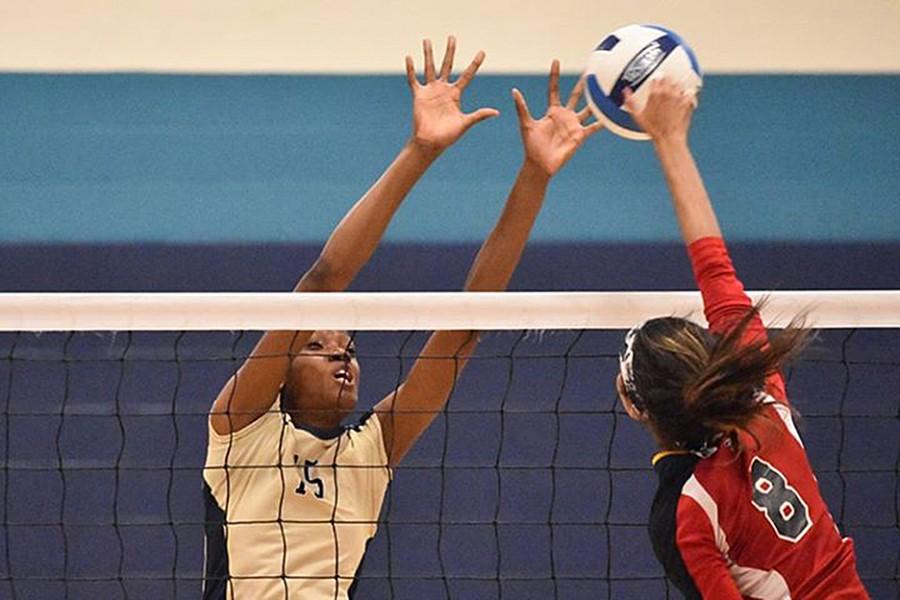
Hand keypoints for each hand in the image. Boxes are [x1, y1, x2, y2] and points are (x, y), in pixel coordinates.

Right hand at [406, 36, 498, 153]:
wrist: (431, 142)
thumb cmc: (448, 136)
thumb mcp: (465, 123)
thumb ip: (479, 115)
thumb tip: (497, 112)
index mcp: (456, 94)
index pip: (467, 75)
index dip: (475, 64)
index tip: (482, 52)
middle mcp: (443, 89)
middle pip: (448, 65)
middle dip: (450, 51)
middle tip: (452, 37)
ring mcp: (431, 91)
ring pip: (430, 68)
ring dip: (429, 54)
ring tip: (427, 40)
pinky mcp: (419, 95)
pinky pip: (414, 80)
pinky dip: (411, 70)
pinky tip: (409, 57)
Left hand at [513, 60, 601, 177]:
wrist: (540, 165)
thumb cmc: (531, 146)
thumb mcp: (526, 124)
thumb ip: (522, 107)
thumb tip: (514, 91)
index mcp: (552, 111)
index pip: (554, 89)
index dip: (554, 75)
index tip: (556, 60)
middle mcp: (565, 116)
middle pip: (576, 95)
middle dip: (583, 83)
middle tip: (591, 69)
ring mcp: (574, 125)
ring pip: (588, 108)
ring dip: (597, 100)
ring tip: (607, 88)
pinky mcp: (580, 136)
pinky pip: (594, 127)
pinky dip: (603, 121)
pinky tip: (612, 115)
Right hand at [624, 78, 696, 144]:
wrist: (668, 138)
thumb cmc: (653, 129)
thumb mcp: (637, 116)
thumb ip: (631, 102)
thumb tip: (626, 91)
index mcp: (654, 94)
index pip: (657, 78)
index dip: (657, 81)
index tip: (657, 86)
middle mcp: (667, 92)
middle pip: (669, 78)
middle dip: (667, 82)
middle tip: (666, 90)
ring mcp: (678, 96)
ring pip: (679, 83)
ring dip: (677, 87)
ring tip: (674, 96)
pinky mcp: (687, 101)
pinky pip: (690, 91)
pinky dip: (688, 94)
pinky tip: (684, 100)